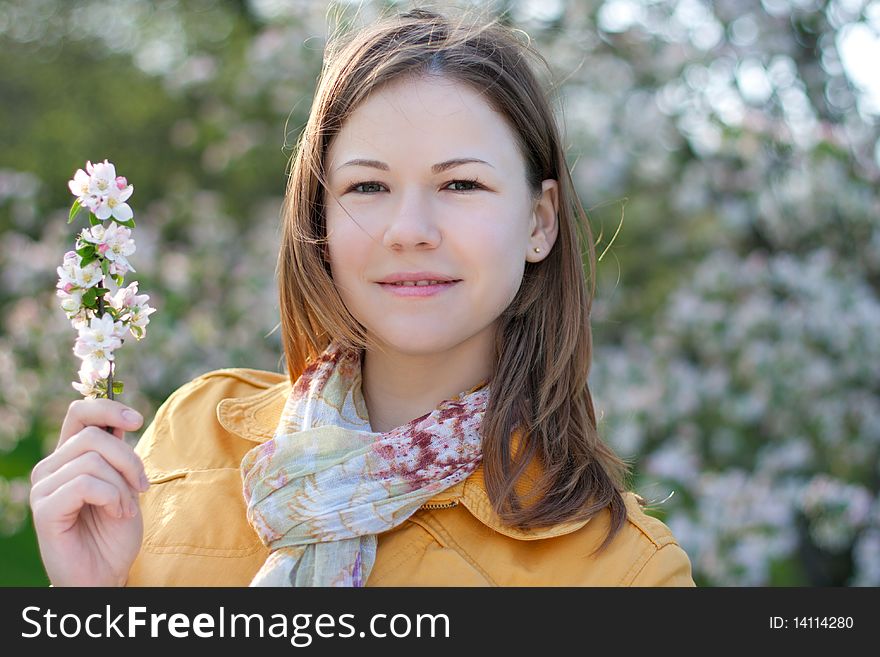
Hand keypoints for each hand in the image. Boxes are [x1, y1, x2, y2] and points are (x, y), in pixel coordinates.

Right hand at [30, 399, 148, 585]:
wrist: (105, 573)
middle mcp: (51, 467)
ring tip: (126, 509)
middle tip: (142, 487)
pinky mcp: (45, 508)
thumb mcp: (125, 484)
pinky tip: (117, 514)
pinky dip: (112, 498)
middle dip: (128, 459)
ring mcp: (43, 487)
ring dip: (122, 485)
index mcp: (69, 457)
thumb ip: (118, 454)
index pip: (80, 413)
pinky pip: (85, 484)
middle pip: (94, 436)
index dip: (108, 408)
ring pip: (92, 460)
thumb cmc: (115, 532)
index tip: (137, 420)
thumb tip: (122, 419)